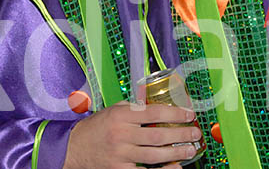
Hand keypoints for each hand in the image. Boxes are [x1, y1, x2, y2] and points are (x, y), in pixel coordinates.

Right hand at [63, 101, 201, 168]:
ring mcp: (120, 154)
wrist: (72, 148)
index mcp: (121, 116)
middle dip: (180, 135)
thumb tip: (158, 106)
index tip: (189, 114)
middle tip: (195, 133)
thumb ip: (133, 109)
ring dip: (175, 153)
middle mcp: (121, 135)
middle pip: (157, 135)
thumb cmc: (95, 128)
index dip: (175, 114)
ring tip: (190, 150)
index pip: (153, 113)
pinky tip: (174, 168)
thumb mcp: (112, 111)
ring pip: (154, 155)